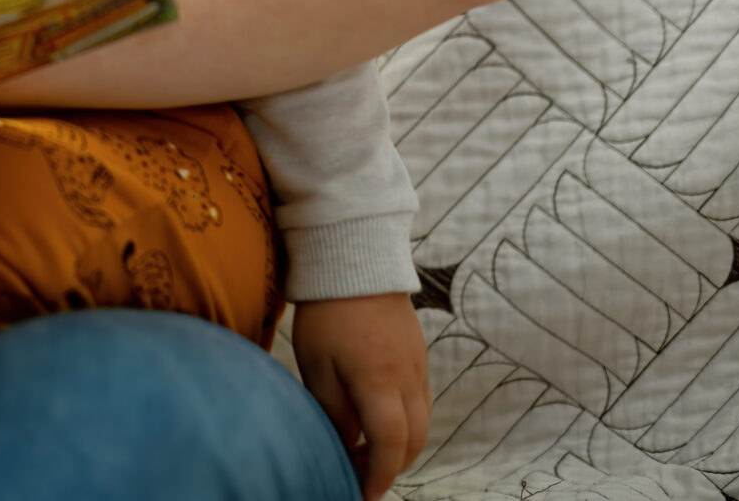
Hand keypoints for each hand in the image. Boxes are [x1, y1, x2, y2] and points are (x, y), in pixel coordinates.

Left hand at [291, 292, 430, 499]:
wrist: (356, 260)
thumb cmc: (327, 312)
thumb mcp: (316, 364)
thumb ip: (333, 410)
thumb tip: (346, 447)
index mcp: (380, 383)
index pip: (390, 445)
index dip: (379, 476)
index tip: (362, 493)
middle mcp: (408, 380)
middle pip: (414, 441)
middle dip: (391, 467)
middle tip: (360, 475)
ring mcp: (418, 368)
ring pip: (423, 424)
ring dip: (400, 446)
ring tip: (365, 449)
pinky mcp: (419, 357)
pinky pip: (422, 402)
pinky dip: (407, 422)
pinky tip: (378, 418)